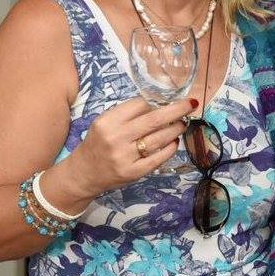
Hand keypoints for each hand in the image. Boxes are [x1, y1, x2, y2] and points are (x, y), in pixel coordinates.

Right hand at [65, 96, 196, 196]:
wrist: (83, 173)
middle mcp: (116, 138)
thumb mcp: (105, 124)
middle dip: (177, 110)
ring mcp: (125, 157)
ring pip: (159, 139)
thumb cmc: (98, 144)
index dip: (156, 102)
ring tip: (183, 124)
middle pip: (154, 120)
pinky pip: (159, 158)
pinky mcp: (134, 172)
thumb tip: (160, 104)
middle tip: (191, 104)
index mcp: (108, 122)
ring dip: (176, 129)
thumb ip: (128, 115)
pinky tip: (175, 141)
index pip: (139, 104)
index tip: (166, 102)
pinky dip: (170, 148)